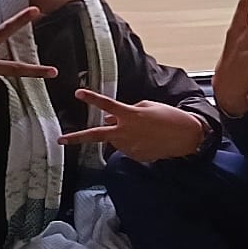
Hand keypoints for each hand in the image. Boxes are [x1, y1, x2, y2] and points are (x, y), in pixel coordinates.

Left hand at [57, 89, 205, 162]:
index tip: (78, 93)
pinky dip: (132, 142)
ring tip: (142, 130)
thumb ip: (126, 112)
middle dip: (77, 137)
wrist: (186, 137)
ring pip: (115, 140)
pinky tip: (148, 139)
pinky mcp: (135, 156)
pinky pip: (127, 148)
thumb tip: (110, 119)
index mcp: (130, 115)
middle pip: (96, 135)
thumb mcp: (147, 107)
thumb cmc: (168, 117)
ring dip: (120, 134)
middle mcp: (126, 132)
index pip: (107, 105)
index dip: (92, 98)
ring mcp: (129, 146)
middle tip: (61, 139)